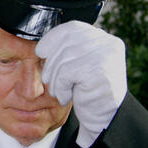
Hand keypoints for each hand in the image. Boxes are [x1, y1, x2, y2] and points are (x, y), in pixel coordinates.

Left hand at [35, 21, 126, 147]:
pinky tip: (65, 96)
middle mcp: (107, 43)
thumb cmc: (86, 90)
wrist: (103, 119)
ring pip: (63, 59)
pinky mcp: (99, 71)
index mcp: (103, 38)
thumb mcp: (76, 64)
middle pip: (65, 44)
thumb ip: (67, 49)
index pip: (71, 28)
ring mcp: (106, 56)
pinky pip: (66, 73)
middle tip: (48, 81)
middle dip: (51, 63)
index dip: (52, 39)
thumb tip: (39, 45)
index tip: (41, 52)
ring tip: (58, 91)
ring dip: (54, 78)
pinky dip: (60, 87)